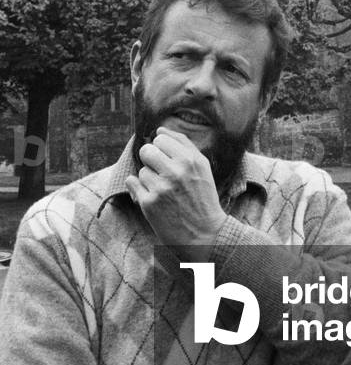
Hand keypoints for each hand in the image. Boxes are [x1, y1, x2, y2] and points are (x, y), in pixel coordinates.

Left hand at [125, 128, 226, 251]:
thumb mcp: (202, 167)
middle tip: (160, 172)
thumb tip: (160, 129)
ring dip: (149, 178)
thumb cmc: (203, 198)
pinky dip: (138, 188)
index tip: (167, 159)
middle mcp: (175, 171)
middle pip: (147, 150)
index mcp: (190, 160)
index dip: (161, 148)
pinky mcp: (148, 204)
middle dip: (150, 159)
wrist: (204, 234)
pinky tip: (152, 196)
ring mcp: (160, 188)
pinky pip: (132, 182)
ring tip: (163, 190)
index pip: (161, 138)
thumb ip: (183, 144)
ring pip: (141, 169)